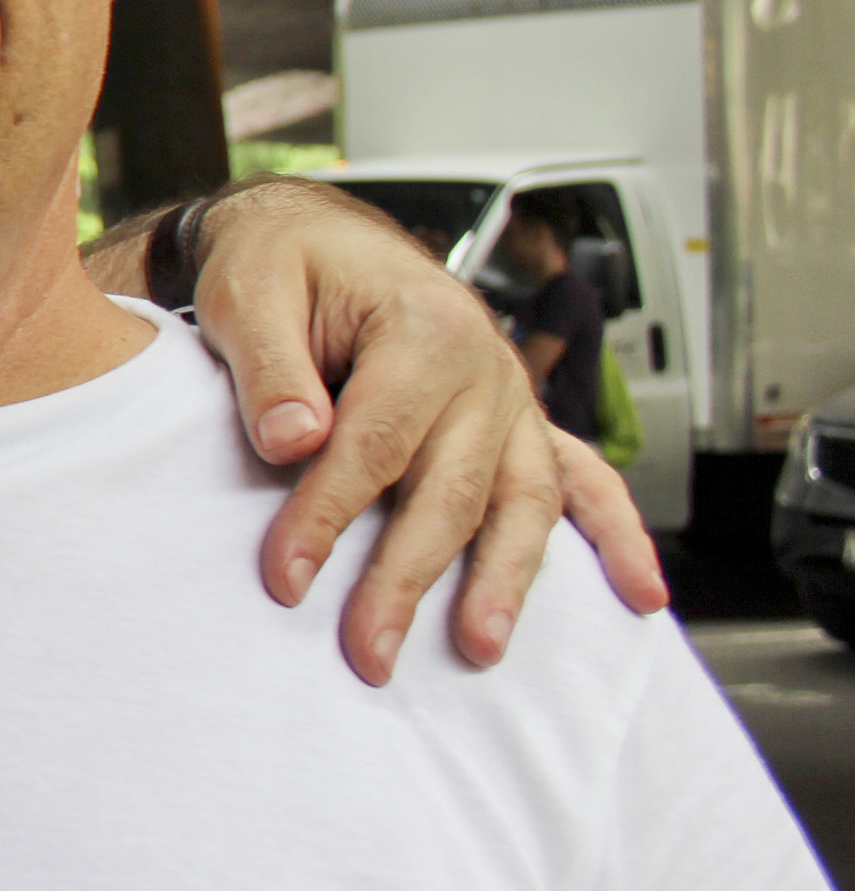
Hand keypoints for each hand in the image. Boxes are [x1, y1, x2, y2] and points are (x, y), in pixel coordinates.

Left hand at [136, 179, 657, 680]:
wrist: (318, 239)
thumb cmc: (281, 265)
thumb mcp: (249, 293)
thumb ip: (268, 366)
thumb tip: (293, 440)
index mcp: (423, 328)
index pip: (375, 442)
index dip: (327, 515)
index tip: (285, 576)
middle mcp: (485, 367)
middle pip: (451, 489)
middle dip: (408, 578)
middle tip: (368, 651)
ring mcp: (510, 401)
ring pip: (521, 502)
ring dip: (505, 581)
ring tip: (480, 648)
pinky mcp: (515, 424)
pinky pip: (581, 481)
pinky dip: (616, 536)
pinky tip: (640, 594)